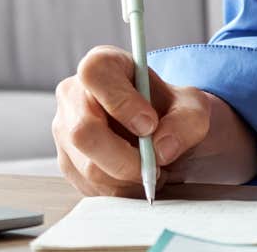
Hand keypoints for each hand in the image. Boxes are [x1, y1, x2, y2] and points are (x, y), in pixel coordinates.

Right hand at [53, 45, 256, 196]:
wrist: (163, 133)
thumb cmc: (170, 110)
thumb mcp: (192, 108)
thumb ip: (185, 122)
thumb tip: (162, 148)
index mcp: (102, 65)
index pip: (95, 75)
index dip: (121, 102)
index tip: (150, 124)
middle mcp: (73, 95)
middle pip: (83, 132)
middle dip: (126, 159)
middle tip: (156, 166)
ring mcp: (64, 131)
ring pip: (89, 167)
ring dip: (128, 179)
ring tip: (153, 171)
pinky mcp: (68, 163)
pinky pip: (90, 187)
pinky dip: (121, 190)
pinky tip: (137, 178)